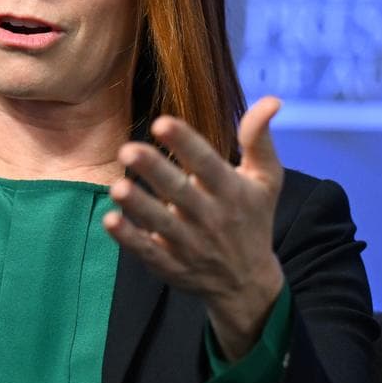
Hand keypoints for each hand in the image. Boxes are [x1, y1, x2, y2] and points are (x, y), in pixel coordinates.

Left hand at [104, 97, 285, 361]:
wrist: (247, 283)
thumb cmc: (253, 218)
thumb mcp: (266, 180)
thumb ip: (259, 140)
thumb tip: (271, 99)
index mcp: (232, 191)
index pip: (208, 164)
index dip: (185, 143)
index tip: (161, 122)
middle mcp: (211, 218)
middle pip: (180, 192)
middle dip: (154, 171)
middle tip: (127, 150)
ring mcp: (189, 244)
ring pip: (160, 223)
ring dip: (138, 205)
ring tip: (117, 186)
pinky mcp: (170, 264)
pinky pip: (147, 251)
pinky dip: (129, 239)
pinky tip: (110, 220)